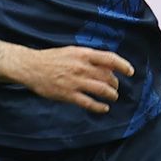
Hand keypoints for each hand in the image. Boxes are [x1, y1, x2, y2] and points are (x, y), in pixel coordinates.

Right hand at [9, 44, 135, 114]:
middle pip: (108, 77)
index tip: (130, 72)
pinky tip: (103, 108)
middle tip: (115, 88)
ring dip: (111, 95)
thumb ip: (88, 57)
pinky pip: (89, 103)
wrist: (31, 67)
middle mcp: (82, 67)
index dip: (123, 65)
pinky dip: (99, 107)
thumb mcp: (72, 51)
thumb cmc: (51, 58)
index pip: (110, 59)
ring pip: (102, 90)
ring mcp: (75, 82)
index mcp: (84, 54)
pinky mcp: (68, 95)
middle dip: (115, 84)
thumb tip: (106, 64)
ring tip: (112, 97)